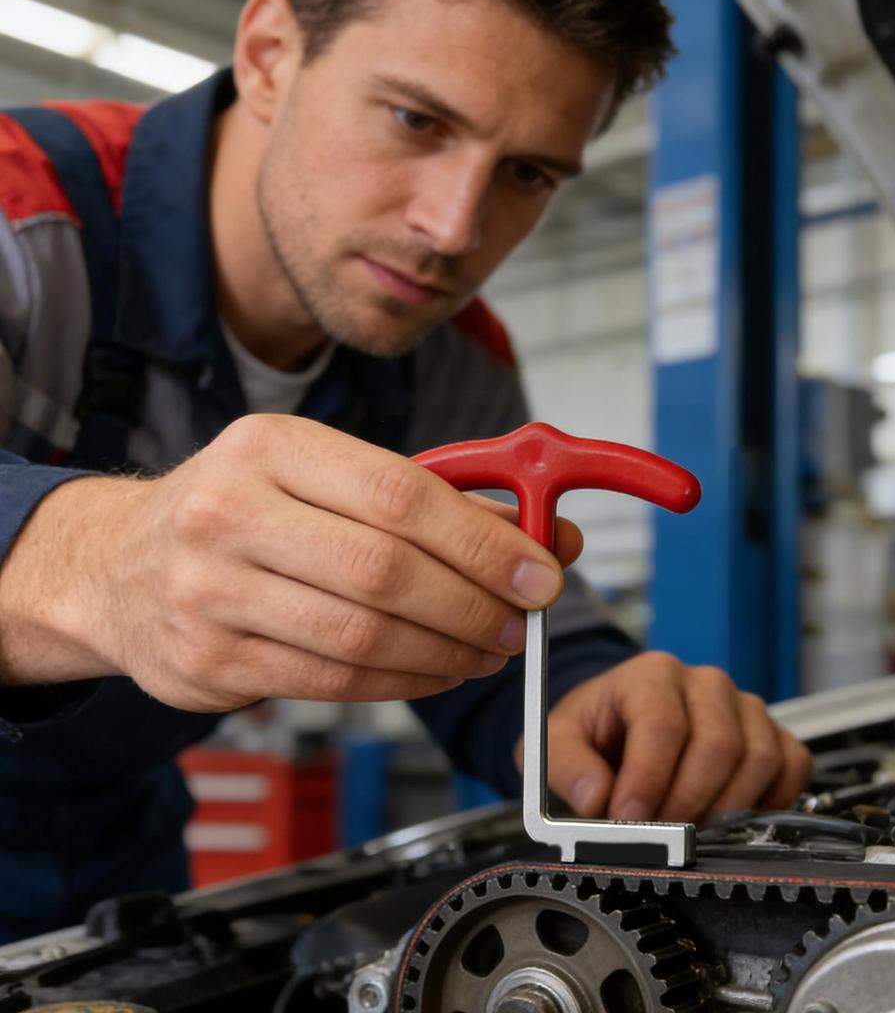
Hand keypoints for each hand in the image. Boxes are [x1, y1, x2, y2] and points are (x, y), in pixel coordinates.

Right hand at [0, 415, 582, 709]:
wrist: (116, 566)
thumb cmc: (242, 511)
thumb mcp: (323, 477)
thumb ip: (435, 502)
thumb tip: (546, 535)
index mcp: (272, 447)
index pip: (401, 494)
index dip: (484, 541)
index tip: (541, 572)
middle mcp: (230, 512)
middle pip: (385, 571)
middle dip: (475, 605)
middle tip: (522, 622)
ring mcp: (210, 592)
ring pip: (362, 635)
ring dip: (447, 652)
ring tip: (489, 650)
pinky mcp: (208, 662)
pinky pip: (333, 681)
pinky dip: (404, 681)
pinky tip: (438, 670)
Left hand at [517, 652, 812, 820]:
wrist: (617, 727)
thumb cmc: (593, 732)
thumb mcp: (556, 743)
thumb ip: (565, 765)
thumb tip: (596, 796)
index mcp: (651, 674)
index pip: (663, 724)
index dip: (649, 779)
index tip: (630, 818)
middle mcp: (703, 683)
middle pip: (718, 745)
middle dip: (687, 802)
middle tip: (659, 834)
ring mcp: (743, 706)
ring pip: (759, 758)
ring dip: (725, 808)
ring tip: (689, 828)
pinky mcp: (770, 732)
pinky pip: (792, 765)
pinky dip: (770, 800)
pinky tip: (733, 816)